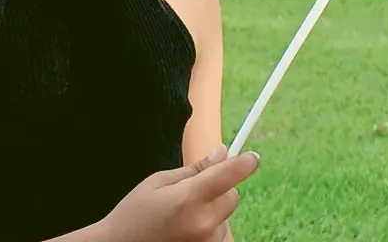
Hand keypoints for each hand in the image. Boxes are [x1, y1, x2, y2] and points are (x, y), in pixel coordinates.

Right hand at [97, 145, 259, 241]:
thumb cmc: (134, 213)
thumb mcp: (158, 182)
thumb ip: (194, 169)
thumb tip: (222, 153)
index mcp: (188, 199)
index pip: (229, 175)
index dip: (244, 163)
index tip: (252, 157)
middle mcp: (202, 223)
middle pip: (232, 196)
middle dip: (220, 189)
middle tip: (194, 191)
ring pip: (225, 216)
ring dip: (213, 211)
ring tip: (182, 216)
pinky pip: (219, 233)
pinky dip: (209, 228)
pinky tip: (185, 230)